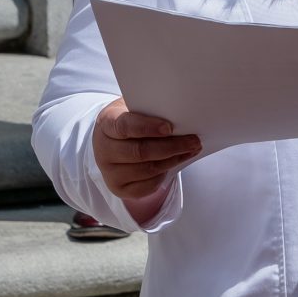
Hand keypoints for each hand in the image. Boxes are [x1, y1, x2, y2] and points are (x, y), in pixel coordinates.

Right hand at [91, 98, 202, 219]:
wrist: (111, 142)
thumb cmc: (129, 120)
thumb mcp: (133, 107)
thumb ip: (151, 109)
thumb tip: (180, 111)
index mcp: (106, 123)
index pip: (125, 126)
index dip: (147, 127)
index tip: (169, 127)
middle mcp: (103, 149)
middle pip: (140, 152)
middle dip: (171, 147)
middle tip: (193, 141)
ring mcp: (109, 172)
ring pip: (147, 170)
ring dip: (173, 160)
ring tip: (190, 151)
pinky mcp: (120, 189)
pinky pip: (148, 186)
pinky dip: (164, 174)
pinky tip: (174, 163)